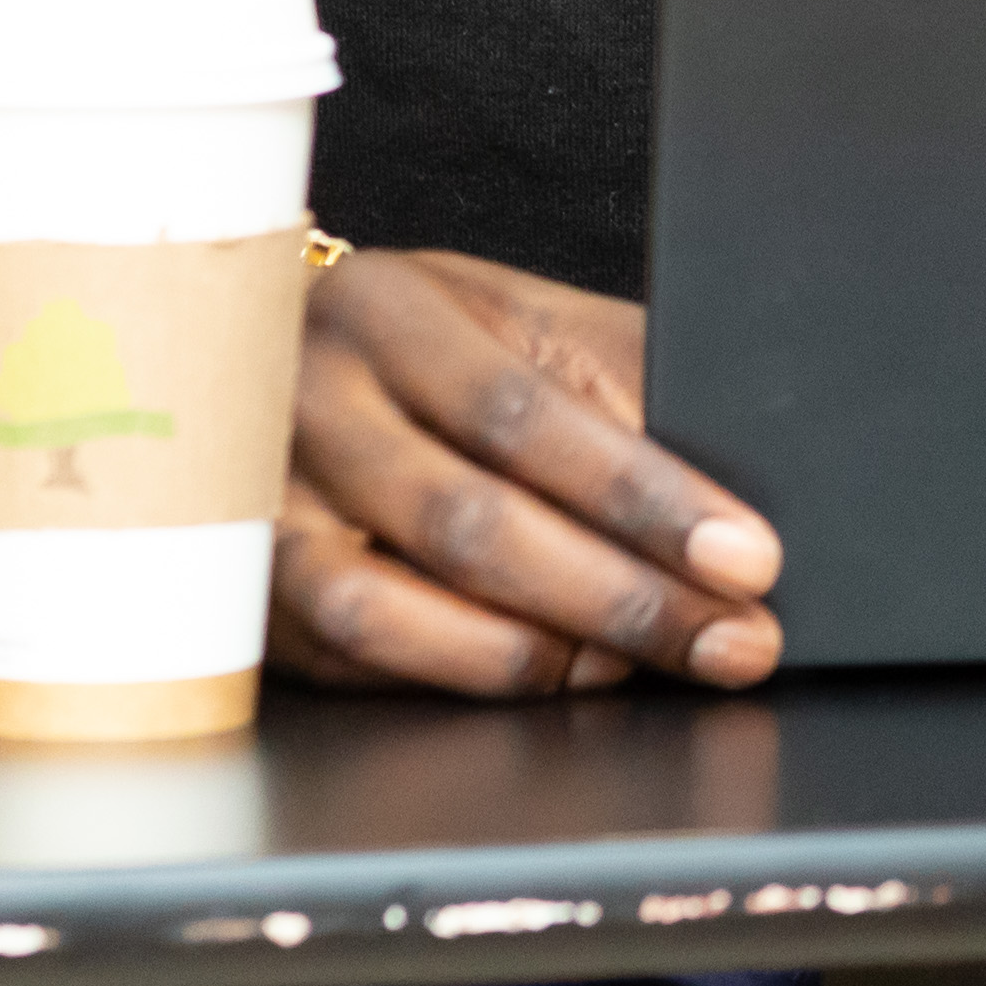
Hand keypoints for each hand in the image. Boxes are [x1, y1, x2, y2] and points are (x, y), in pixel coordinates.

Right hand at [268, 249, 786, 697]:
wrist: (277, 360)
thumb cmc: (441, 348)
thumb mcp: (531, 328)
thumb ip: (621, 395)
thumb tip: (735, 503)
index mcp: (387, 308)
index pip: (525, 412)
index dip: (644, 495)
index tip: (746, 557)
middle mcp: (300, 400)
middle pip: (464, 521)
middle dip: (618, 597)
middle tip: (727, 639)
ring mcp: (251, 504)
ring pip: (385, 610)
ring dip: (532, 655)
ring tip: (634, 664)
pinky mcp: (238, 590)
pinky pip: (349, 661)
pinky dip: (454, 677)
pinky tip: (542, 674)